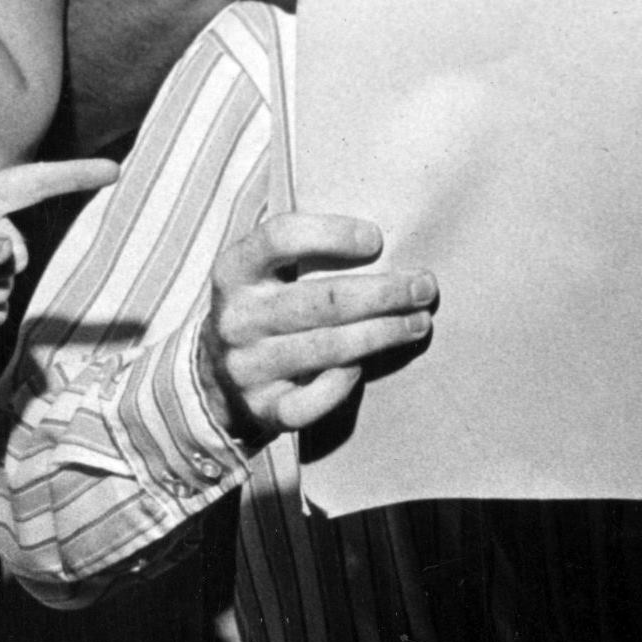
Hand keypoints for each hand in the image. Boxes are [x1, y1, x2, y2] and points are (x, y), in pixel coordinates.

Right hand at [201, 213, 432, 437]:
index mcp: (235, 270)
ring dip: (383, 333)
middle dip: (384, 293)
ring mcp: (247, 366)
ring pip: (329, 348)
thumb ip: (306, 251)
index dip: (332, 234)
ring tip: (419, 322)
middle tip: (424, 287)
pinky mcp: (262, 407)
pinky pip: (313, 400)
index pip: (281, 238)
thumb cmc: (264, 308)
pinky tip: (365, 366)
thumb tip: (382, 242)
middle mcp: (237, 318)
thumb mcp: (265, 271)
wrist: (217, 376)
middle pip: (323, 301)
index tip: (377, 239)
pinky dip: (344, 382)